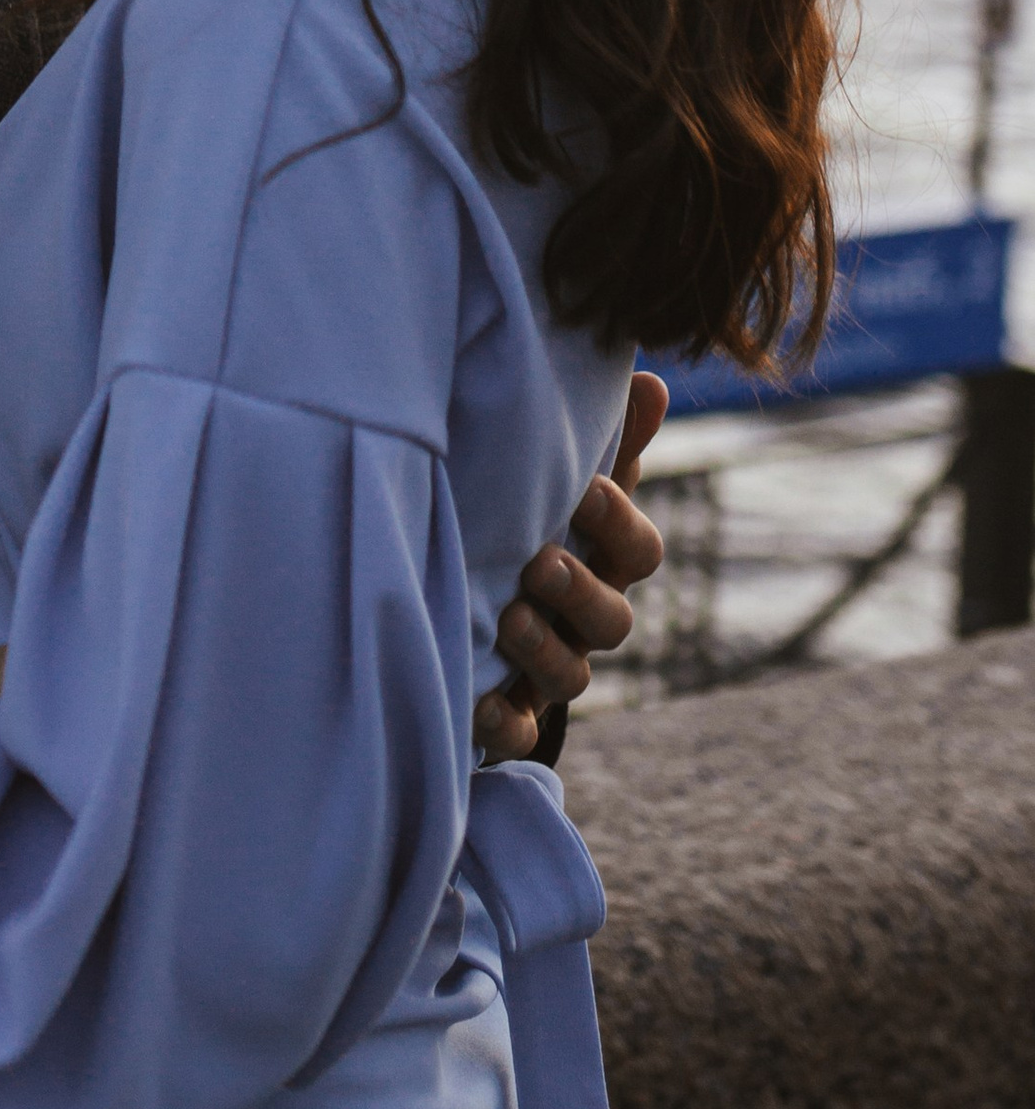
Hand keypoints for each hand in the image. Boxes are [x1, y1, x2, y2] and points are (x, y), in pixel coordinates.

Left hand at [472, 372, 669, 763]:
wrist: (459, 599)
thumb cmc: (520, 519)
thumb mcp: (555, 476)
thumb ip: (605, 438)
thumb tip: (649, 375)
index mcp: (601, 559)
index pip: (638, 551)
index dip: (619, 523)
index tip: (587, 487)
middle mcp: (584, 619)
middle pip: (614, 620)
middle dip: (582, 592)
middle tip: (541, 561)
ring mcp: (548, 670)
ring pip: (574, 677)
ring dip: (545, 649)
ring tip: (508, 616)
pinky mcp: (508, 713)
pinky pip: (516, 733)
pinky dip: (502, 722)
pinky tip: (477, 702)